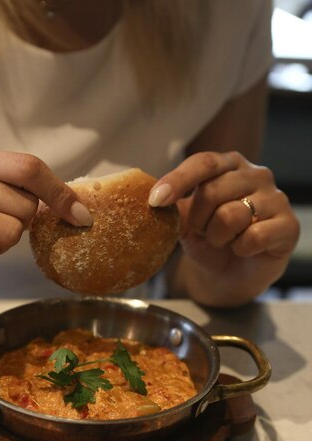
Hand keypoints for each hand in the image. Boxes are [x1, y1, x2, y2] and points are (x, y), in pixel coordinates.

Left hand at [149, 151, 299, 305]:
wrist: (229, 274)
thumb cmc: (209, 241)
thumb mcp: (184, 221)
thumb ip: (173, 205)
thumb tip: (154, 197)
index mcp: (228, 164)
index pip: (202, 162)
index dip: (177, 180)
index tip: (155, 200)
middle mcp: (256, 174)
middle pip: (213, 191)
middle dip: (199, 221)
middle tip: (205, 232)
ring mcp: (276, 198)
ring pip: (232, 215)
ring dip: (218, 237)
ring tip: (225, 241)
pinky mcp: (289, 225)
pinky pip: (254, 236)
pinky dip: (241, 249)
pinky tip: (244, 249)